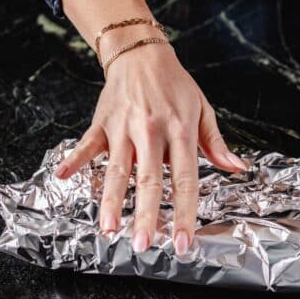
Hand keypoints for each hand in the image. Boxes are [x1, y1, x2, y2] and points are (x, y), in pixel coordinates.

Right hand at [55, 41, 246, 254]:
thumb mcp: (202, 108)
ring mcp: (123, 127)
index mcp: (180, 131)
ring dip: (111, 201)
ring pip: (117, 169)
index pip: (185, 179)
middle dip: (145, 215)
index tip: (182, 242)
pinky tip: (62, 177)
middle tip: (143, 245)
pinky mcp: (102, 123)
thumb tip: (237, 168)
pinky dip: (73, 160)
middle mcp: (151, 131)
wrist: (141, 53)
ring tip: (108, 229)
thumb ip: (215, 142)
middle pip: (148, 180)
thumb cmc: (174, 84)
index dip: (184, 213)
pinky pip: (86, 145)